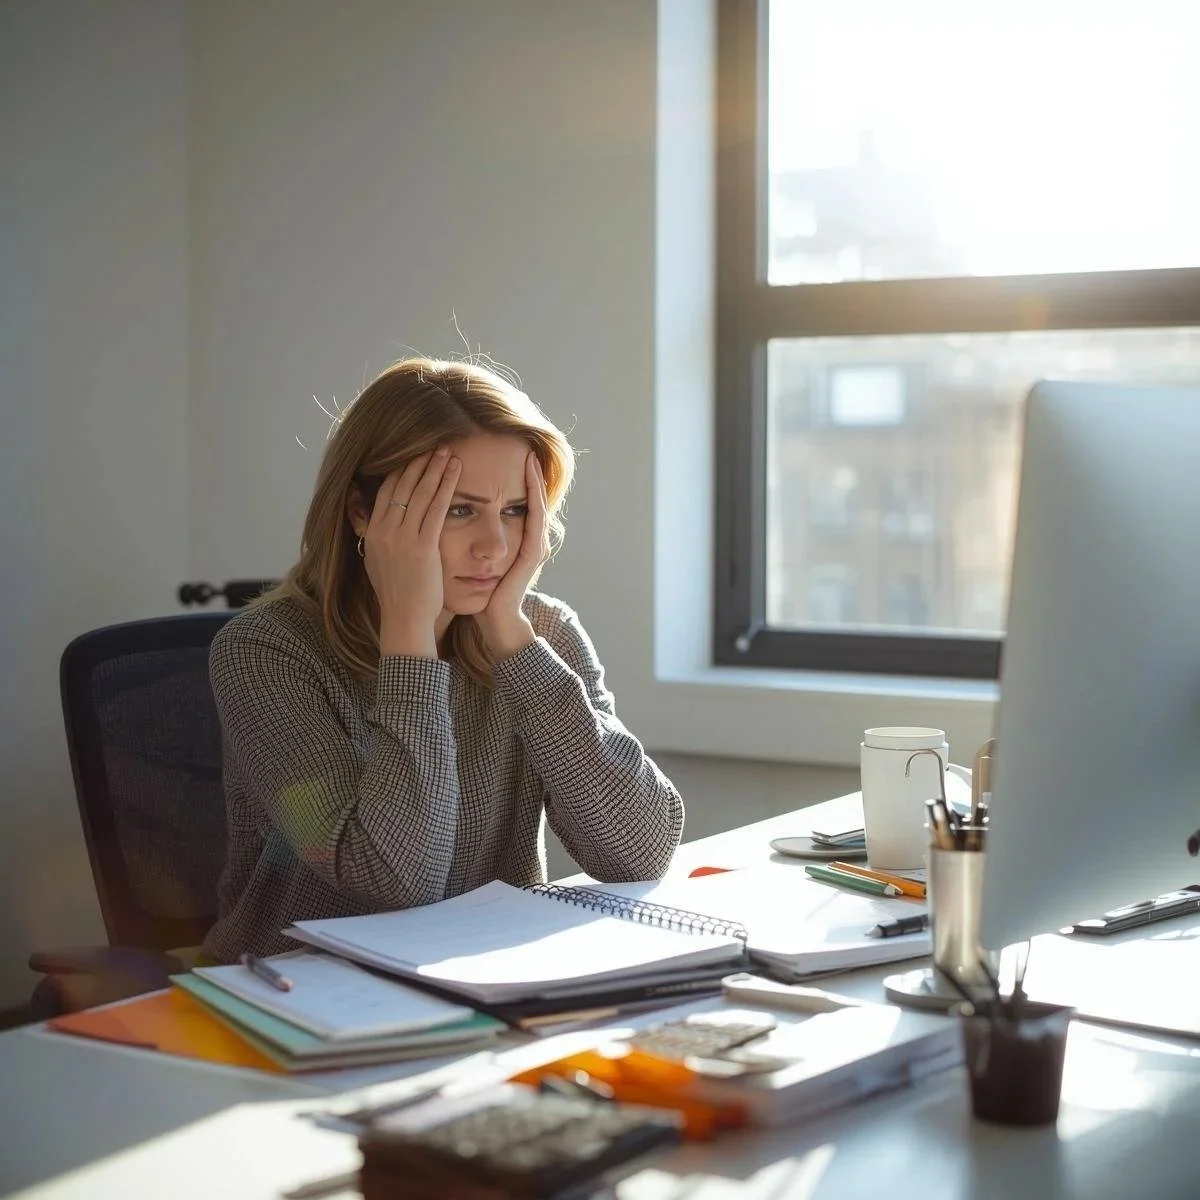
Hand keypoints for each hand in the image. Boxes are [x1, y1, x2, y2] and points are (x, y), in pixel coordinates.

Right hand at [361, 447, 460, 657]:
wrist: (405, 619)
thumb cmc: (398, 594)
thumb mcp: (377, 562)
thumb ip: (376, 538)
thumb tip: (370, 521)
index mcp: (372, 533)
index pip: (386, 492)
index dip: (401, 471)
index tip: (414, 456)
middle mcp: (383, 532)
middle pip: (402, 486)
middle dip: (418, 463)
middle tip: (433, 444)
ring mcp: (402, 538)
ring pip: (420, 493)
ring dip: (435, 468)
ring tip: (447, 451)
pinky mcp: (423, 546)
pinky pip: (437, 508)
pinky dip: (447, 485)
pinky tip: (456, 471)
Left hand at [474, 451, 547, 658]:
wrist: (492, 619)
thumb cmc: (477, 591)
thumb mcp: (469, 556)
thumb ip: (466, 536)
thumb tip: (443, 513)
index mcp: (511, 539)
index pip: (514, 501)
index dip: (512, 479)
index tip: (505, 456)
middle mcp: (526, 540)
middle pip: (530, 500)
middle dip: (529, 475)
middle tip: (525, 447)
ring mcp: (532, 547)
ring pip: (538, 507)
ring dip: (536, 482)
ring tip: (531, 459)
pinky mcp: (533, 556)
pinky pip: (537, 522)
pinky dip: (536, 502)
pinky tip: (533, 486)